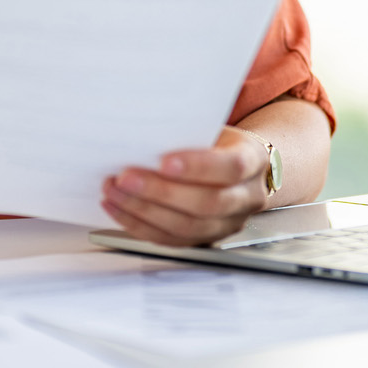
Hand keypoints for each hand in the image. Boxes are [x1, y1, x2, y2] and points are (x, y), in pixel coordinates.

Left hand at [101, 127, 270, 246]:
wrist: (239, 165)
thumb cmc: (218, 141)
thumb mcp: (212, 127)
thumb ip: (186, 133)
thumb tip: (141, 134)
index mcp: (254, 160)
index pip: (231, 168)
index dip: (197, 167)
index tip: (163, 161)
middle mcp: (247, 197)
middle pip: (206, 203)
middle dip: (160, 192)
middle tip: (125, 178)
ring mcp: (229, 223)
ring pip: (187, 227)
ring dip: (143, 211)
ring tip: (114, 192)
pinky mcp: (207, 238)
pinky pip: (172, 240)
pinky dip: (140, 226)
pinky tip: (117, 208)